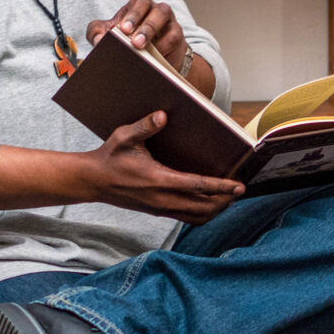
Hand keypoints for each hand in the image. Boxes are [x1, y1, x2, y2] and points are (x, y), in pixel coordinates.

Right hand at [73, 112, 241, 222]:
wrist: (94, 181)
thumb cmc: (110, 157)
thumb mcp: (124, 137)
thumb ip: (144, 126)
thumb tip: (163, 115)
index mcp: (158, 180)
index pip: (198, 186)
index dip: (221, 187)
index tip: (239, 185)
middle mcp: (162, 198)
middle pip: (203, 206)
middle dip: (225, 200)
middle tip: (239, 190)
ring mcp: (161, 208)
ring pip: (197, 217)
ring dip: (216, 210)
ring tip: (229, 199)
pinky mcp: (158, 212)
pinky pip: (187, 218)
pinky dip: (203, 215)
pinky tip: (210, 205)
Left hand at [89, 0, 194, 86]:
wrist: (153, 57)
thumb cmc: (129, 40)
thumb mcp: (110, 34)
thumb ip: (97, 32)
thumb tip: (97, 39)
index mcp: (139, 6)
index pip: (138, 4)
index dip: (132, 15)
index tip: (122, 29)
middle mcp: (156, 10)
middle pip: (156, 10)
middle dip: (144, 25)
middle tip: (133, 41)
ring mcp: (169, 22)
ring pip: (166, 22)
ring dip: (153, 33)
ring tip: (141, 47)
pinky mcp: (177, 36)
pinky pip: (173, 38)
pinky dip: (164, 46)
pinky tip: (154, 55)